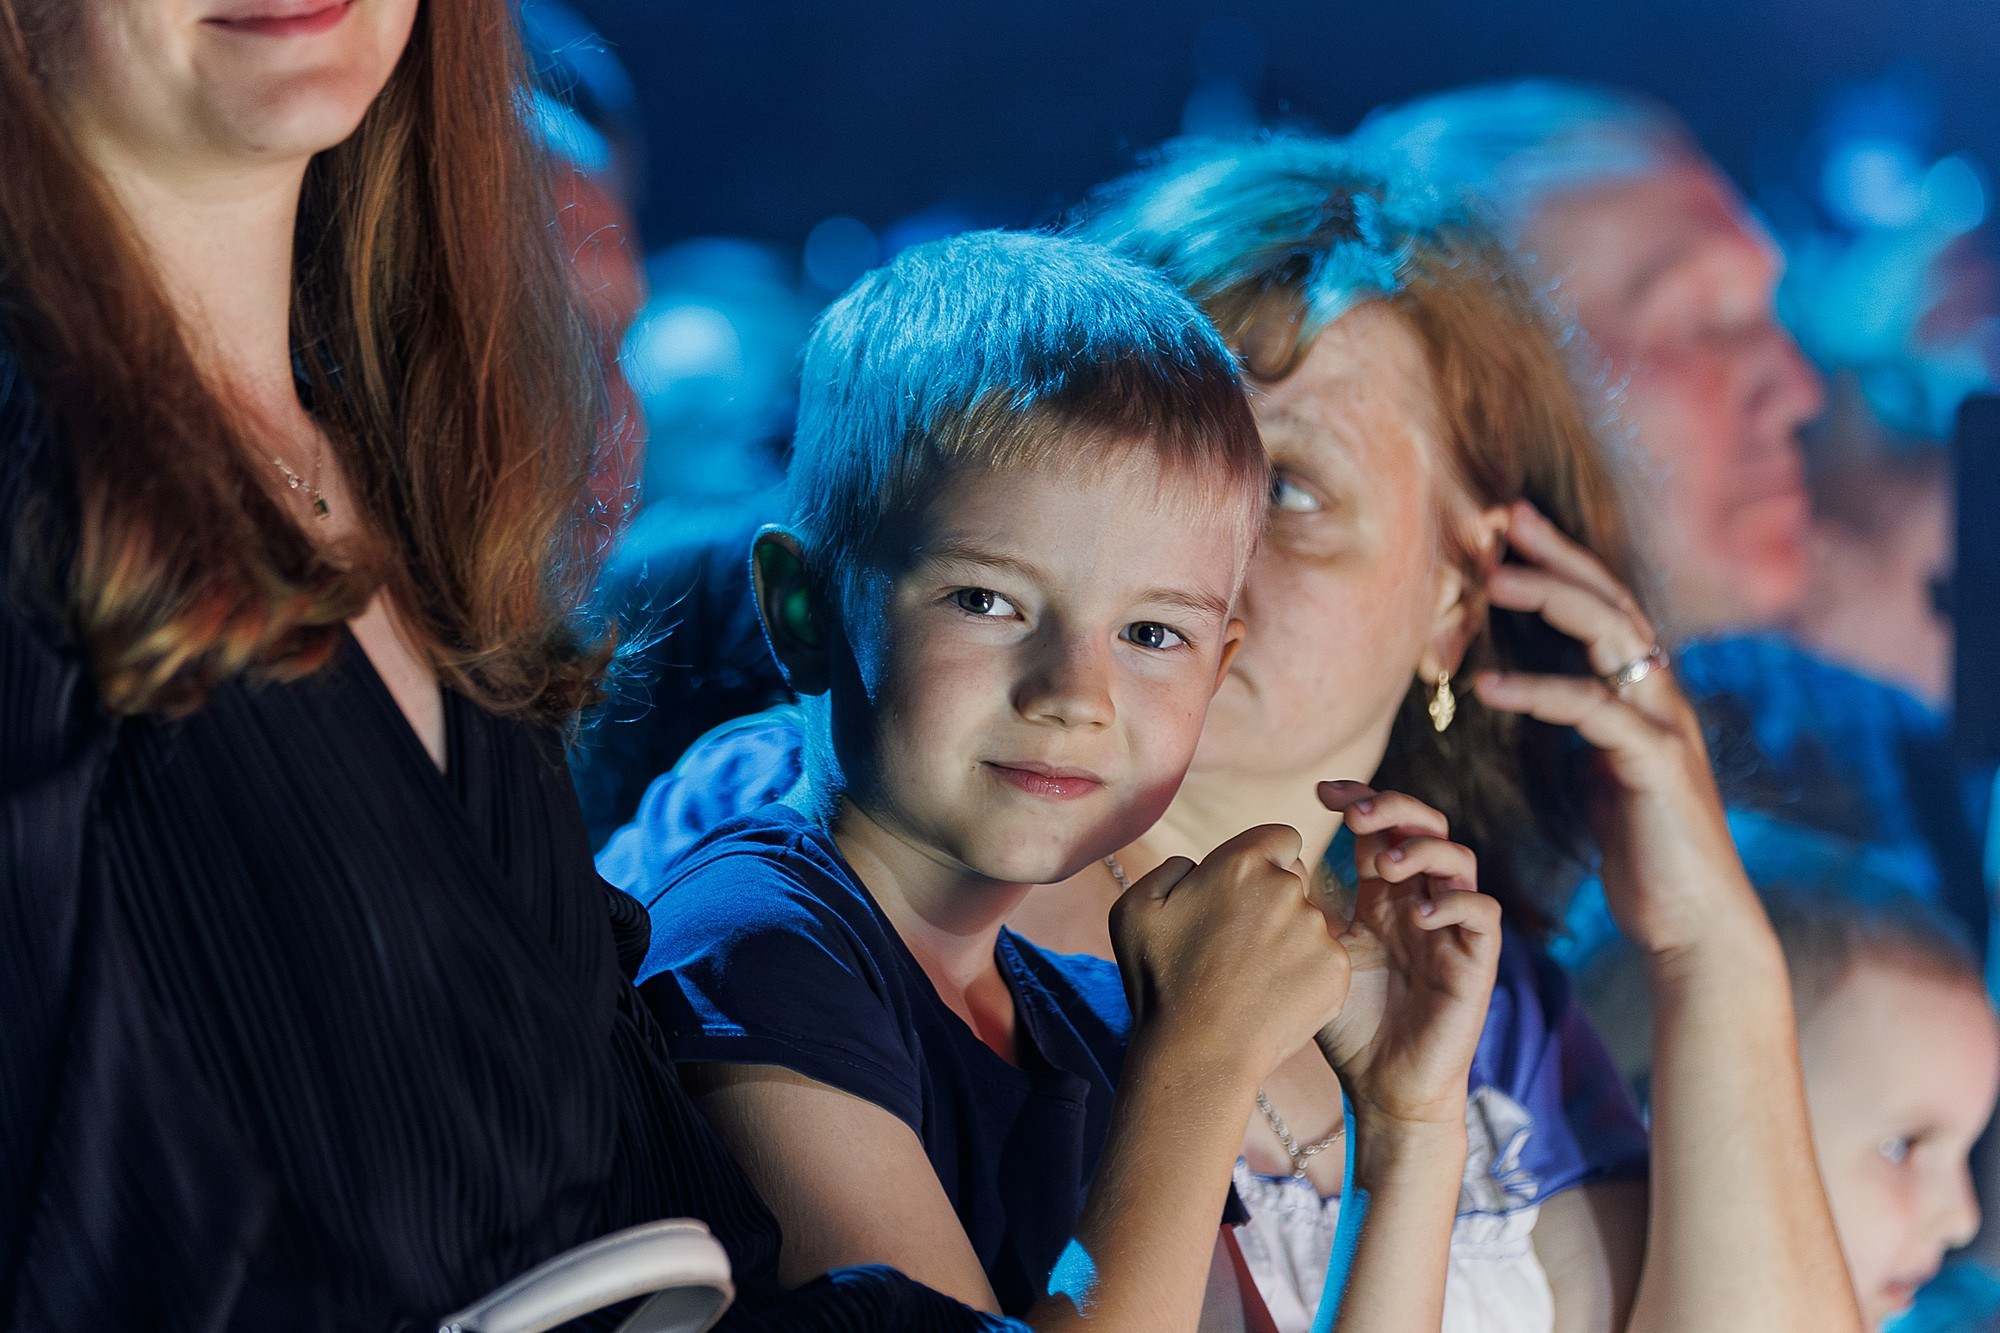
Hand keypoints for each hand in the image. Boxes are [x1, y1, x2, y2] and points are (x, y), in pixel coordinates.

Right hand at [1110, 823, 1351, 1081]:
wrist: (1198, 1053)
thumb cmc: (1159, 981)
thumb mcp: (1134, 908)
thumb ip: (1171, 868)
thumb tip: (1197, 864)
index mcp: (1241, 863)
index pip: (1281, 838)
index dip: (1264, 860)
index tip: (1243, 892)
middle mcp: (1287, 888)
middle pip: (1295, 880)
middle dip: (1272, 900)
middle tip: (1236, 945)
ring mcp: (1316, 930)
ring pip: (1309, 922)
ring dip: (1288, 940)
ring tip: (1249, 979)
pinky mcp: (1335, 970)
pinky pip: (1324, 960)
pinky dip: (1304, 975)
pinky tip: (1270, 998)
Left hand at [1313, 783, 1501, 1126]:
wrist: (1384, 1088)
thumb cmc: (1352, 1024)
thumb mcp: (1321, 955)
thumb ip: (1306, 911)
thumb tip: (1269, 863)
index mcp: (1383, 895)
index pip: (1381, 828)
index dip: (1360, 799)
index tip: (1322, 792)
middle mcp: (1421, 901)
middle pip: (1425, 827)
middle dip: (1394, 809)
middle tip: (1358, 815)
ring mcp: (1452, 928)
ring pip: (1458, 859)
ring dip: (1422, 851)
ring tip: (1384, 868)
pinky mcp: (1477, 961)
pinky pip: (1482, 912)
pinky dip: (1452, 904)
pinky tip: (1416, 916)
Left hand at [1471, 500, 1758, 957]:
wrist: (1692, 926)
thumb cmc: (1644, 855)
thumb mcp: (1601, 777)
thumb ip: (1583, 732)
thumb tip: (1546, 700)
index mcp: (1646, 697)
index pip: (1606, 609)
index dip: (1564, 564)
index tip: (1512, 529)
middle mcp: (1662, 699)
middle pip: (1612, 602)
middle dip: (1558, 556)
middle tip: (1503, 518)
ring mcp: (1665, 728)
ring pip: (1612, 639)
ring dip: (1551, 601)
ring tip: (1492, 581)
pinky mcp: (1656, 767)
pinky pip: (1593, 712)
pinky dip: (1538, 693)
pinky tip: (1488, 688)